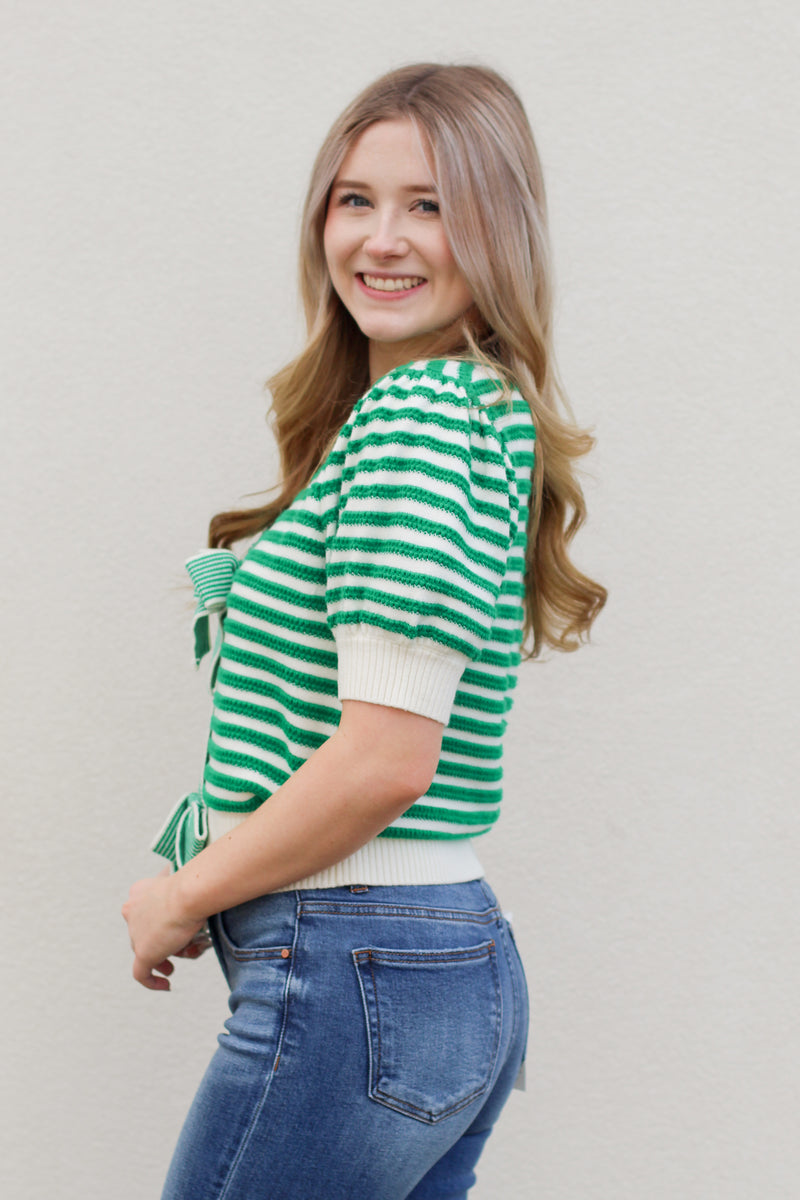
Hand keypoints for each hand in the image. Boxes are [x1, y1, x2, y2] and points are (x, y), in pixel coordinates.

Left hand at [122, 867, 207, 990]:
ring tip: (177, 961)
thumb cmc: (194, 884)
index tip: (172, 927)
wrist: (189, 893)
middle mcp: (132, 912)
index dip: (158, 922)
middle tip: (179, 948)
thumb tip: (199, 886)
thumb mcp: (185, 882)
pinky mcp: (143, 952)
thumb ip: (183, 890)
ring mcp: (136, 933)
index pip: (145, 910)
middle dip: (161, 942)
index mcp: (139, 892)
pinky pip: (141, 974)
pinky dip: (151, 981)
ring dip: (162, 958)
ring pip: (147, 951)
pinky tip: (166, 985)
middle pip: (145, 933)